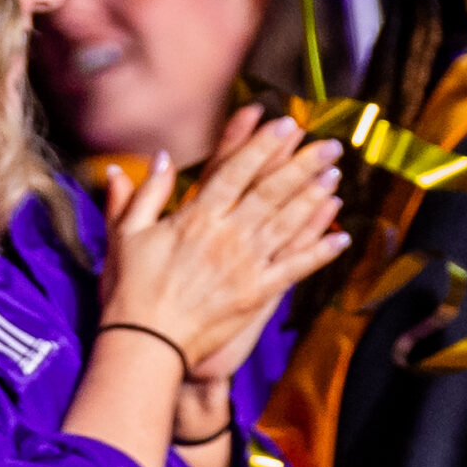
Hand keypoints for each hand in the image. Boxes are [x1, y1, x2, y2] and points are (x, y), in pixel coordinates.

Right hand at [98, 108, 349, 373]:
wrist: (146, 343)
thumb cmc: (129, 289)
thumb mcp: (125, 234)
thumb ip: (143, 194)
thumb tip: (158, 157)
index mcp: (195, 217)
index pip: (235, 170)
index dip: (262, 144)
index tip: (284, 123)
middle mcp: (226, 236)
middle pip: (272, 192)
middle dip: (302, 165)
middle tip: (329, 144)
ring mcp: (246, 265)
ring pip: (289, 224)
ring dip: (314, 199)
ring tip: (335, 176)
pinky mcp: (257, 294)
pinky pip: (295, 268)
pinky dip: (320, 252)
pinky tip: (341, 237)